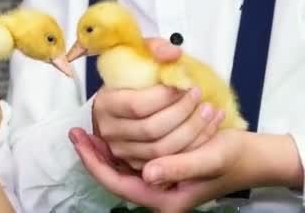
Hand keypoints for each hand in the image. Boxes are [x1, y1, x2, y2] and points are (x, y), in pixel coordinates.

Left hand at [70, 128, 247, 212]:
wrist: (253, 157)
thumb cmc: (232, 158)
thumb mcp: (208, 160)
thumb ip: (179, 168)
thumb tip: (147, 173)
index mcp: (164, 199)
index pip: (116, 183)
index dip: (93, 162)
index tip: (78, 139)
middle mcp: (157, 194)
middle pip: (114, 176)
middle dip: (93, 155)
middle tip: (76, 131)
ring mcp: (158, 183)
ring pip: (121, 168)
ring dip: (104, 150)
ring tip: (87, 129)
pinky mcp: (162, 171)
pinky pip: (132, 161)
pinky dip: (120, 146)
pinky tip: (110, 131)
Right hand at [91, 38, 223, 168]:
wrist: (124, 96)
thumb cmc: (132, 74)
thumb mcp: (139, 54)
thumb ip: (155, 49)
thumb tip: (174, 55)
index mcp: (105, 103)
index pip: (137, 106)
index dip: (166, 97)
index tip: (185, 84)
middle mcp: (108, 130)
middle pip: (151, 130)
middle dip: (182, 112)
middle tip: (199, 95)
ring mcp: (121, 150)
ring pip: (161, 150)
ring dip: (191, 130)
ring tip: (208, 110)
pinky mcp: (136, 163)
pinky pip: (168, 162)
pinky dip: (191, 146)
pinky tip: (205, 129)